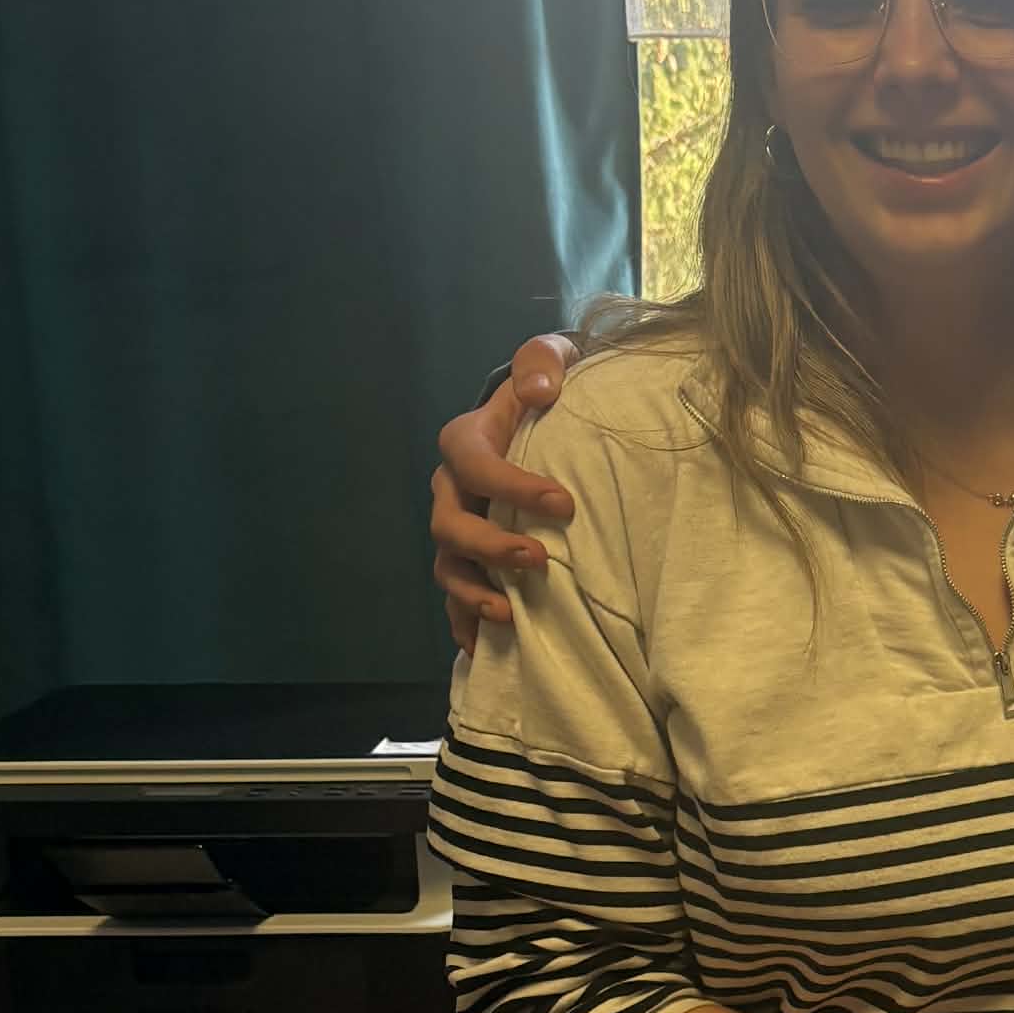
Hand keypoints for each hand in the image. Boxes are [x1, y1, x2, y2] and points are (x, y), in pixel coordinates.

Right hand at [433, 334, 581, 652]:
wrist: (540, 421)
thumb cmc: (545, 392)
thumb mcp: (546, 360)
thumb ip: (541, 362)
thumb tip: (540, 390)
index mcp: (465, 442)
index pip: (476, 466)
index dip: (513, 487)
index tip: (565, 504)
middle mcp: (451, 489)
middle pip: (451, 526)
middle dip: (491, 547)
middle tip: (540, 559)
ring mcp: (456, 530)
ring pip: (448, 568)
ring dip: (474, 594)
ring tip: (510, 613)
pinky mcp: (470, 560)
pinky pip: (456, 599)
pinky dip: (465, 625)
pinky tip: (483, 652)